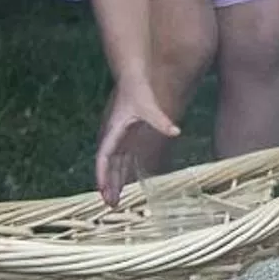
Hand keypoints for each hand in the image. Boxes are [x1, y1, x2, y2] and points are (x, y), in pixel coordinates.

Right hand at [96, 79, 177, 207]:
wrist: (133, 75)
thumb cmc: (138, 90)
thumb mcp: (150, 106)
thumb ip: (161, 120)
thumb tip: (175, 131)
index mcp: (114, 131)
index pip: (104, 158)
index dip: (103, 176)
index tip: (103, 191)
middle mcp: (114, 136)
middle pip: (108, 165)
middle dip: (108, 184)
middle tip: (111, 204)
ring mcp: (120, 135)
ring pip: (115, 162)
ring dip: (115, 179)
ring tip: (117, 198)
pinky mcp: (127, 132)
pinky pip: (123, 155)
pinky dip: (123, 168)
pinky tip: (128, 178)